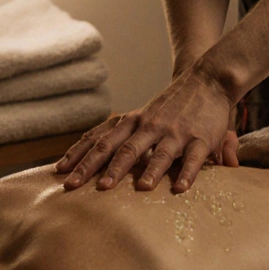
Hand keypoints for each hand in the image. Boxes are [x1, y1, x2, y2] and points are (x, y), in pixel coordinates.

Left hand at [55, 65, 238, 192]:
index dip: (79, 155)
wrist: (208, 80)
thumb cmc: (172, 105)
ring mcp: (175, 132)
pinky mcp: (200, 138)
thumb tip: (98, 158)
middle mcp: (150, 125)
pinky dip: (187, 174)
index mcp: (133, 121)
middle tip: (81, 187)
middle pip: (120, 149)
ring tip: (139, 188)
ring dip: (149, 171)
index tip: (60, 172)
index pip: (100, 138)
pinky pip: (192, 159)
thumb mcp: (143, 115)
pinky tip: (179, 189)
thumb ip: (122, 136)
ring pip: (159, 154)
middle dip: (98, 168)